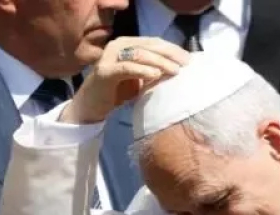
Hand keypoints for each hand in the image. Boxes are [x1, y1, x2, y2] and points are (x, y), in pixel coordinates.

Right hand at [62, 37, 189, 125]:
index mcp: (127, 44)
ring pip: (140, 54)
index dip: (172, 49)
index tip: (188, 59)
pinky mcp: (104, 72)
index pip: (154, 42)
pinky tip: (155, 74)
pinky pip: (127, 68)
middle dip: (169, 54)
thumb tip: (179, 68)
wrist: (90, 107)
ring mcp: (109, 57)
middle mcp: (118, 46)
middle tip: (185, 65)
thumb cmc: (117, 93)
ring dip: (160, 62)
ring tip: (175, 71)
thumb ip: (154, 70)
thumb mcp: (139, 79)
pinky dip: (143, 70)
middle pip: (149, 45)